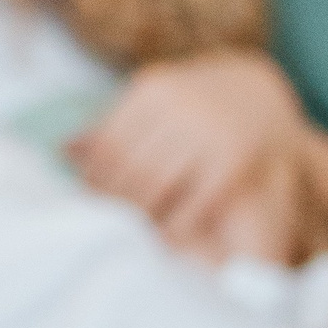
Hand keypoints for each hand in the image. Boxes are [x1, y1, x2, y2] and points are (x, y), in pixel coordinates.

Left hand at [75, 53, 304, 250]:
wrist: (264, 93)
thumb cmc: (195, 100)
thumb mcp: (156, 99)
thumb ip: (113, 123)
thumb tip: (63, 150)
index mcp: (154, 91)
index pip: (108, 143)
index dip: (93, 176)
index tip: (85, 198)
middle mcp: (180, 109)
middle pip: (128, 167)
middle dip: (111, 199)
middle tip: (99, 221)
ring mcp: (208, 134)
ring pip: (155, 186)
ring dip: (136, 214)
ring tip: (126, 229)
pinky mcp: (232, 162)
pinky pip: (192, 202)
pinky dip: (172, 225)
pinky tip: (160, 237)